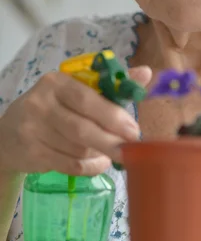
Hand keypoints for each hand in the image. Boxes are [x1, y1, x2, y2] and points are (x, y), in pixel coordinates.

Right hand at [0, 66, 151, 175]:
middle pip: (82, 129)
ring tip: (114, 152)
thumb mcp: (77, 90)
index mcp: (56, 82)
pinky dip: (90, 167)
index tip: (133, 129)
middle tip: (131, 148)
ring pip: (78, 149)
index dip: (112, 116)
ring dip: (101, 153)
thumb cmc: (53, 108)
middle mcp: (40, 104)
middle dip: (111, 141)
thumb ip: (111, 84)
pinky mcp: (32, 154)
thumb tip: (146, 73)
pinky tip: (99, 162)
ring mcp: (33, 131)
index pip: (87, 99)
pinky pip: (70, 165)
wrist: (9, 134)